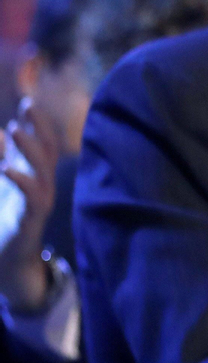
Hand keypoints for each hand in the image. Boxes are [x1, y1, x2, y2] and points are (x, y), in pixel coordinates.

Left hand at [0, 99, 59, 311]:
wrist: (7, 261)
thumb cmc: (3, 221)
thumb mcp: (0, 184)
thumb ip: (1, 159)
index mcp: (32, 174)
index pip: (40, 142)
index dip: (36, 122)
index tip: (27, 102)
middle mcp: (40, 184)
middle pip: (47, 149)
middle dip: (39, 127)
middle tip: (28, 105)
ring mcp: (39, 201)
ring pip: (42, 169)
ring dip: (29, 148)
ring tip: (13, 129)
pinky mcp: (31, 219)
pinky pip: (33, 196)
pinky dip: (21, 180)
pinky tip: (5, 168)